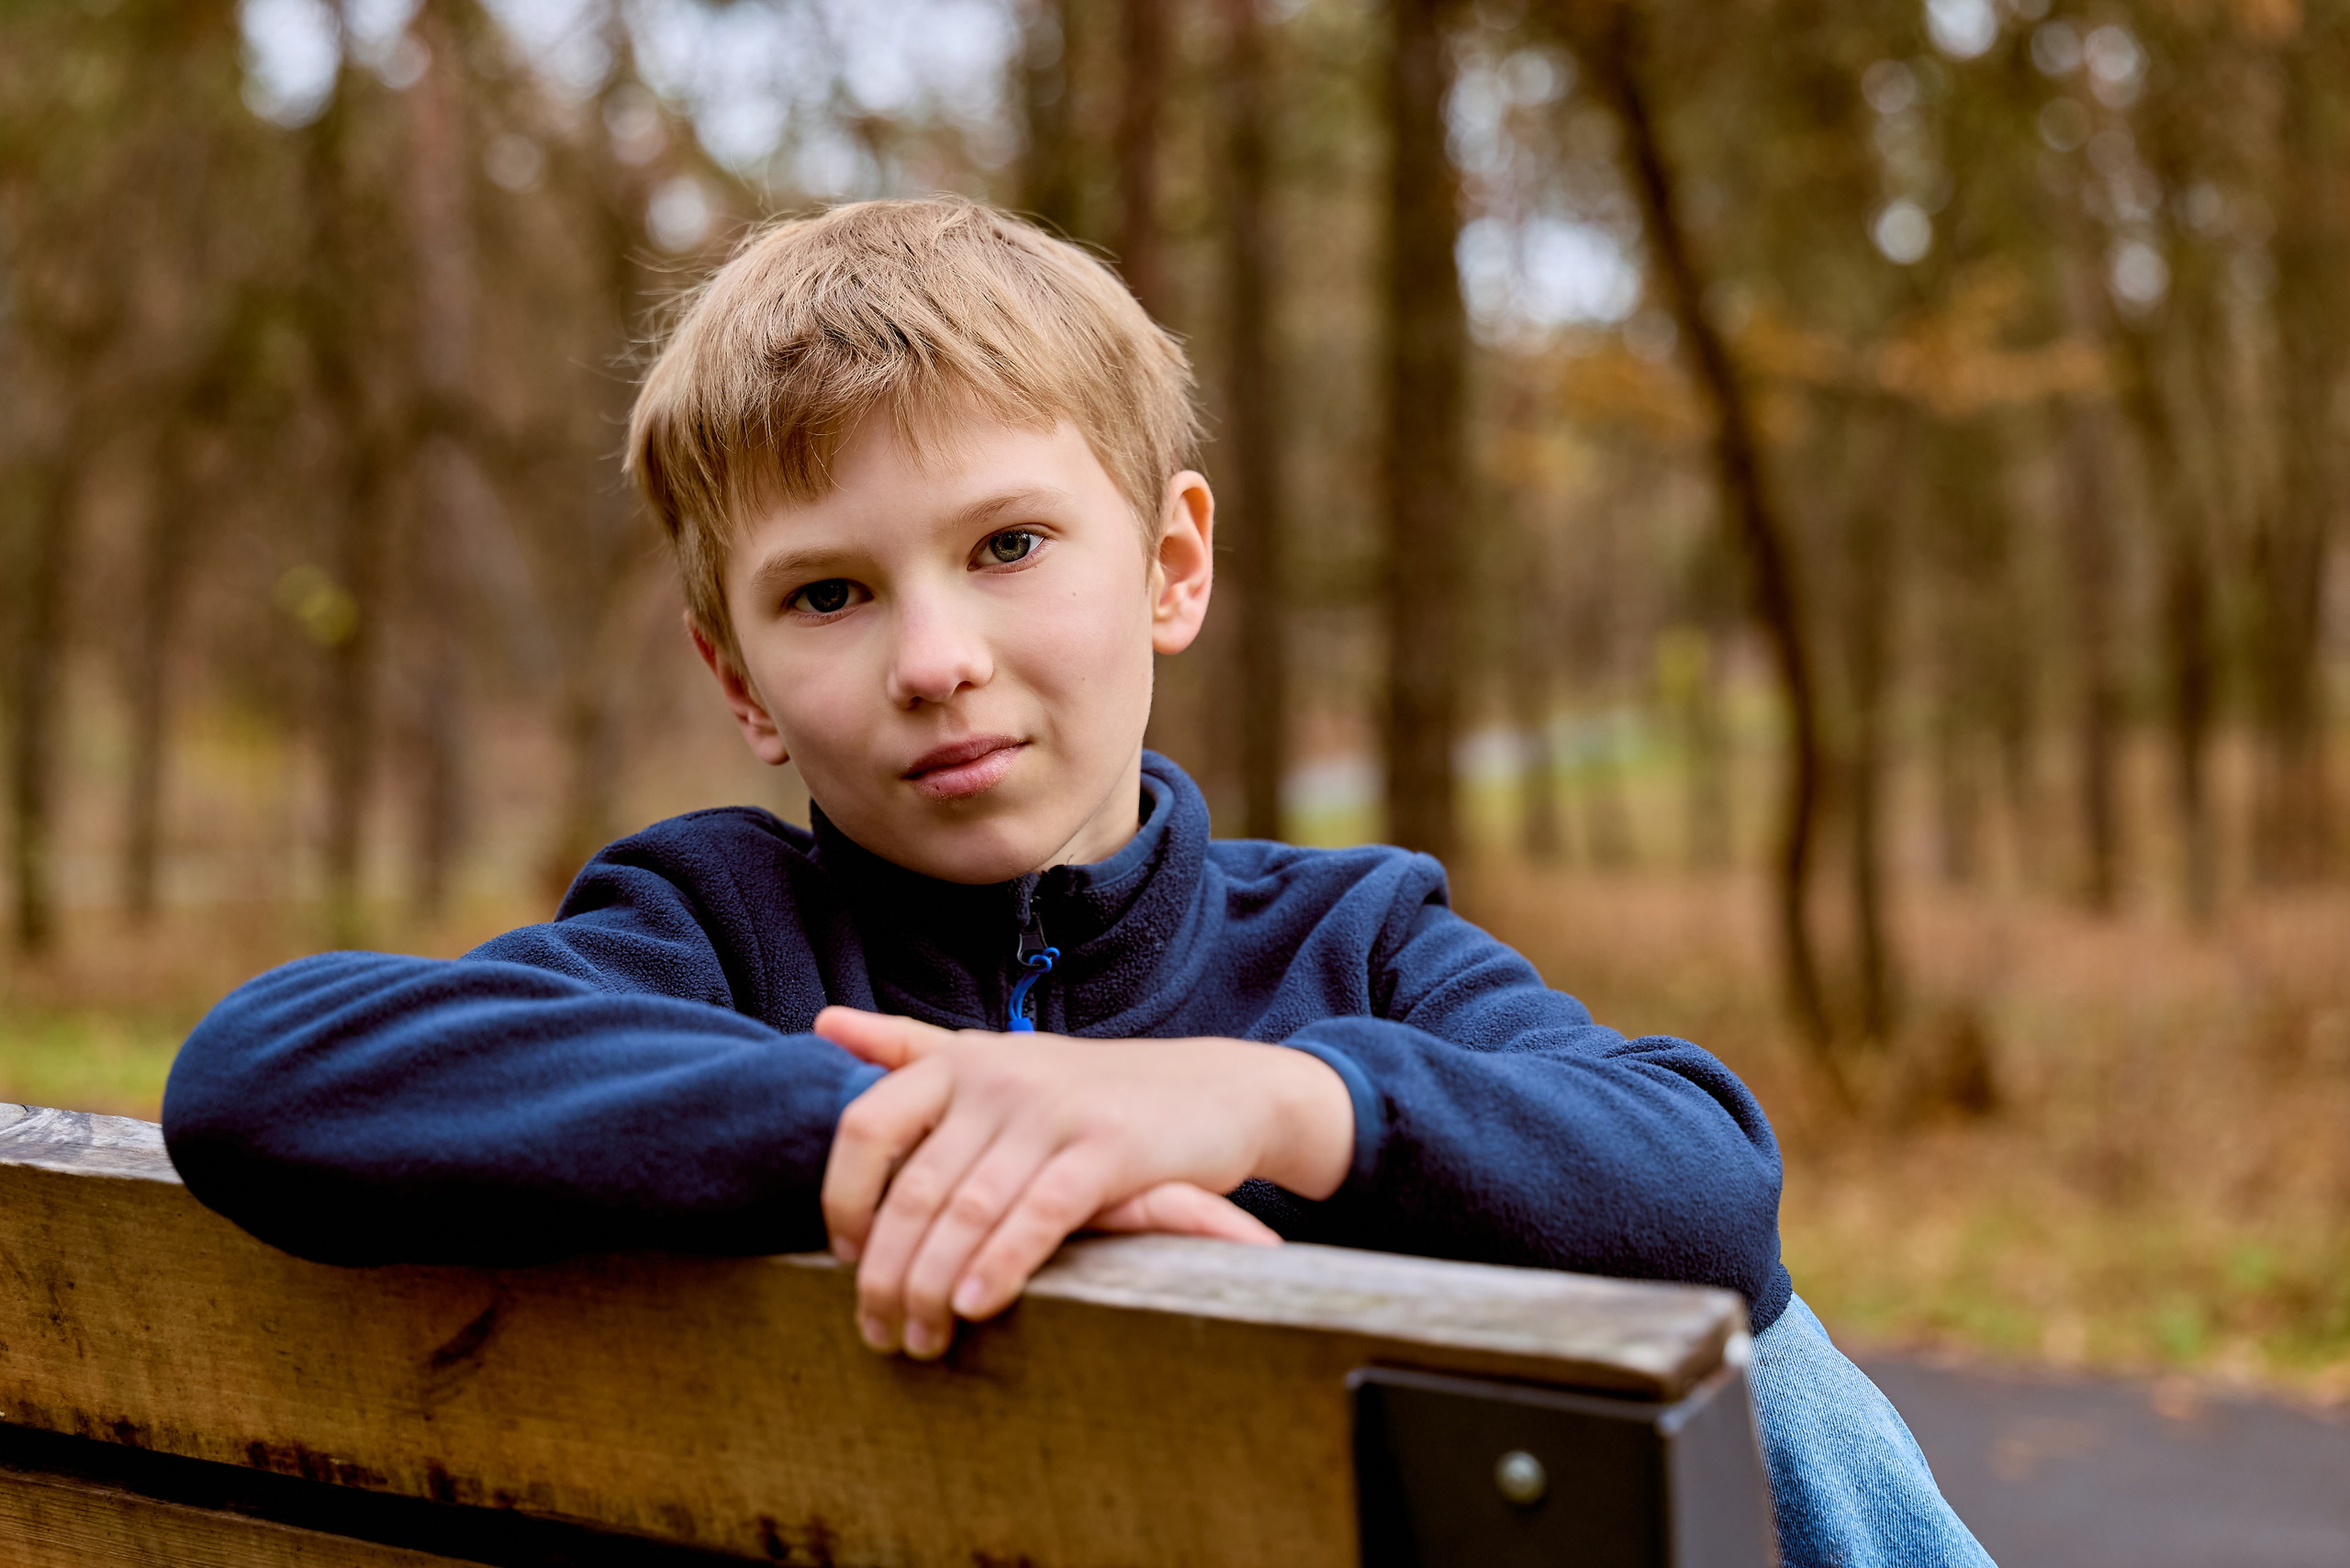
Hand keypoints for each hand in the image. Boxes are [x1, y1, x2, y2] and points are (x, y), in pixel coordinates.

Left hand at [815, 1006, 1352, 1359]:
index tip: (845, 1256)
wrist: (1215, 1091)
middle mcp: (999, 1079)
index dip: (844, 1199)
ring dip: (931, 1287)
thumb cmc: (1090, 1090)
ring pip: (966, 1211)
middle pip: (913, 1188)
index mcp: (960, 1060)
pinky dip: (998, 1267)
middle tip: (876, 1328)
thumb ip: (910, 1048)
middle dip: (886, 1271)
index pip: (866, 1125)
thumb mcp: (998, 1059)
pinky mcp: (1107, 1149)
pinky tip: (975, 1307)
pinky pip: (1036, 1217)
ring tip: (919, 1339)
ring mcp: (1053, 1111)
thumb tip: (823, 1023)